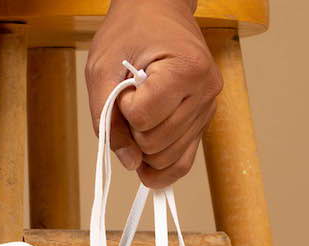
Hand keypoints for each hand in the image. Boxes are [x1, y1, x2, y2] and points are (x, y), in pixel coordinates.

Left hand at [86, 0, 221, 186]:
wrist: (157, 10)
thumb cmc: (130, 31)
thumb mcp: (101, 69)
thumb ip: (105, 119)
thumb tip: (129, 163)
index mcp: (186, 69)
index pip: (143, 118)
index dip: (124, 109)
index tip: (126, 87)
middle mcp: (205, 91)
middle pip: (155, 145)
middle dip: (133, 131)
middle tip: (132, 99)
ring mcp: (207, 108)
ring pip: (167, 160)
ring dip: (144, 147)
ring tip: (143, 112)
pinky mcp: (202, 121)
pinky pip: (183, 162)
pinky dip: (160, 167)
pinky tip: (145, 160)